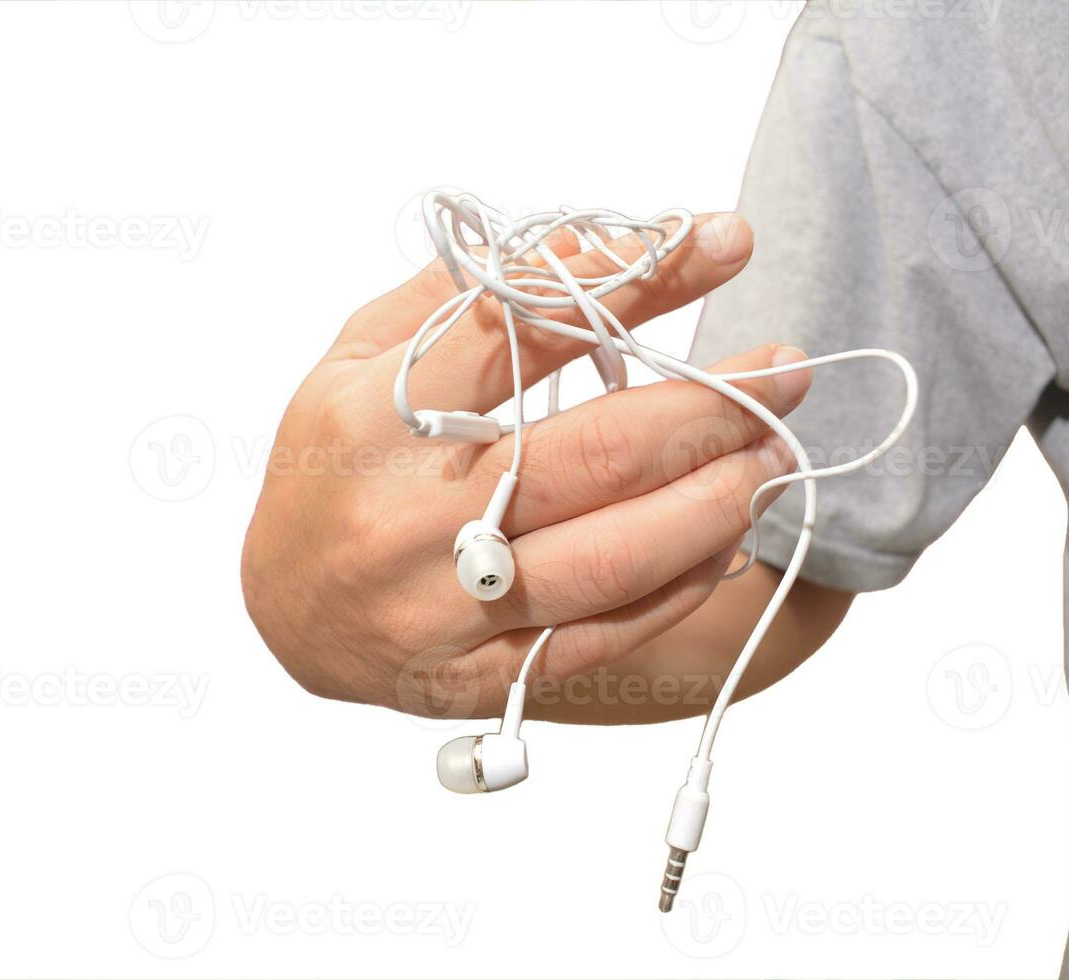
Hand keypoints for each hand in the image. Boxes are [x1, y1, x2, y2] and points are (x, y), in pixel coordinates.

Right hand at [241, 213, 811, 718]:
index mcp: (370, 422)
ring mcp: (445, 609)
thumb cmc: (331, 466)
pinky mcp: (482, 676)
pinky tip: (722, 539)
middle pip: (589, 456)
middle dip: (708, 408)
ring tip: (771, 456)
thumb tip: (587, 244)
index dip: (638, 283)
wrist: (286, 609)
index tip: (722, 241)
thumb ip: (460, 297)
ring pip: (611, 558)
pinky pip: (602, 636)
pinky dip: (678, 585)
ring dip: (713, 502)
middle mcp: (408, 520)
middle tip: (783, 374)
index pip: (523, 333)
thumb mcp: (358, 357)